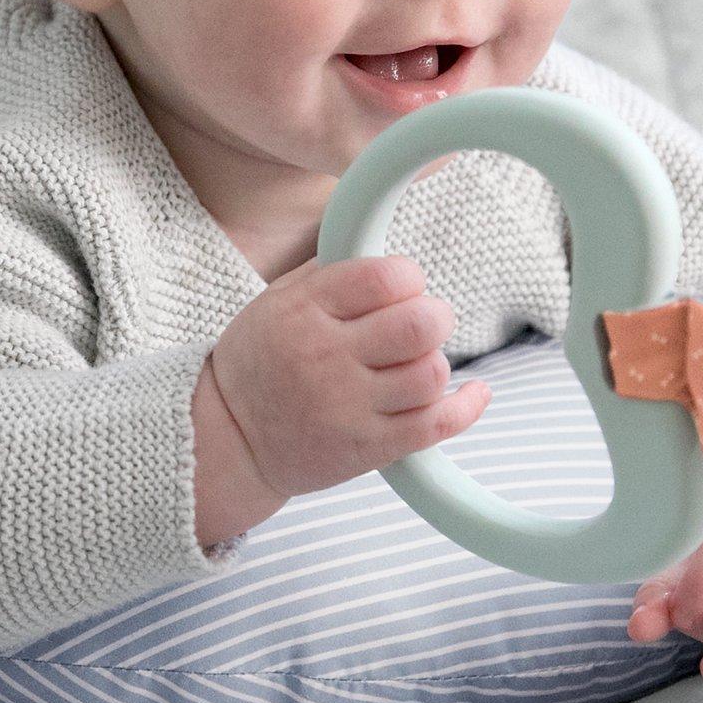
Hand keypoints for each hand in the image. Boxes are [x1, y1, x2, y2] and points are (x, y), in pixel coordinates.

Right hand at [195, 254, 489, 547]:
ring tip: (412, 365)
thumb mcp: (274, 302)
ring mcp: (348, 407)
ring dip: (433, 363)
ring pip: (431, 373)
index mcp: (304, 311)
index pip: (387, 277)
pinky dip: (468, 405)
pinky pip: (438, 423)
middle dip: (434, 316)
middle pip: (421, 324)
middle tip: (418, 325)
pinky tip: (473, 393)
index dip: (407, 278)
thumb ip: (328, 274)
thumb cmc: (259, 363)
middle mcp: (327, 357)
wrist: (230, 441)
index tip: (400, 290)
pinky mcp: (367, 448)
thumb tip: (385, 253)